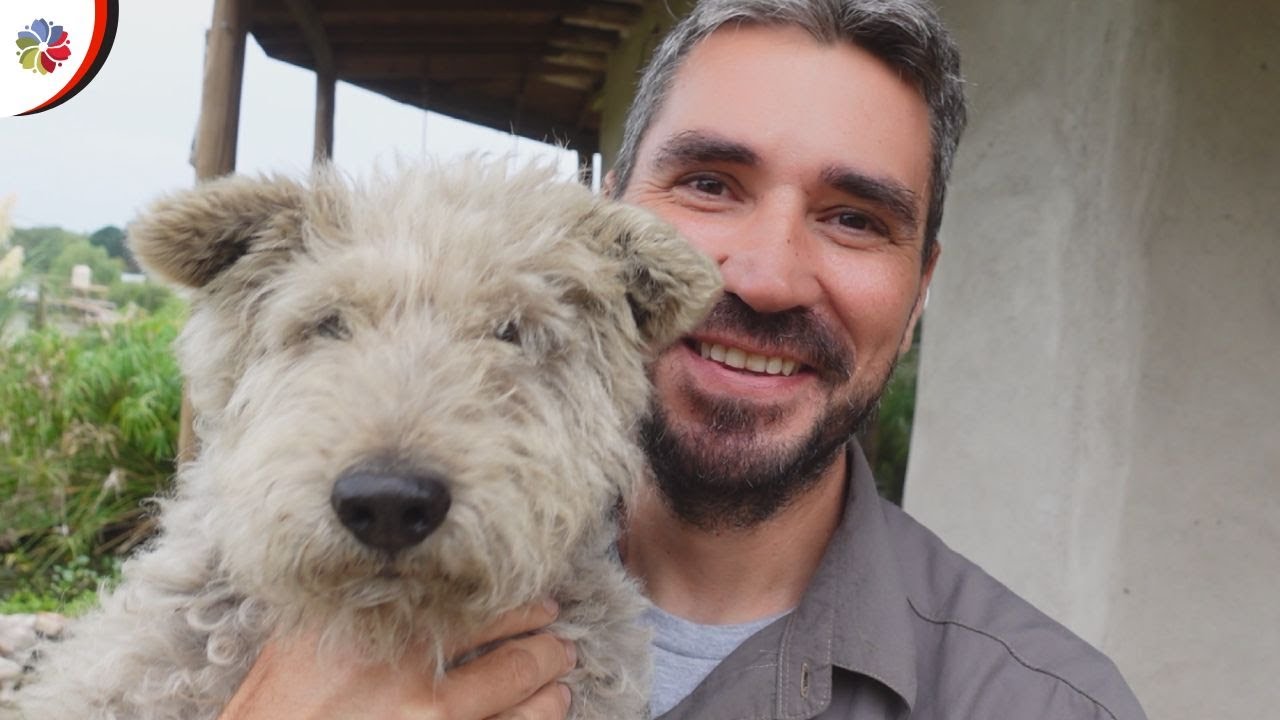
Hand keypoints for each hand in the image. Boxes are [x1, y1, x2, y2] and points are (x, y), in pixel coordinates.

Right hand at [218, 600, 574, 719]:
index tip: (537, 599)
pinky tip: (543, 717)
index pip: (477, 613)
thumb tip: (388, 574)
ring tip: (560, 686)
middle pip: (510, 662)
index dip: (518, 606)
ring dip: (548, 697)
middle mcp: (415, 690)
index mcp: (386, 643)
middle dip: (545, 650)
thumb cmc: (272, 711)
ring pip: (519, 713)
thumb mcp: (301, 645)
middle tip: (560, 641)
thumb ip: (352, 609)